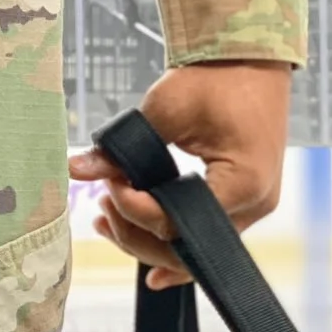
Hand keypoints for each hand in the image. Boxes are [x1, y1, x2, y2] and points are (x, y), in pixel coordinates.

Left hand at [69, 61, 293, 288]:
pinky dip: (177, 246)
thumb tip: (77, 170)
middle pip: (185, 248)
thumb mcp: (165, 109)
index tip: (109, 185)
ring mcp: (253, 208)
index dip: (135, 211)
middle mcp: (254, 206)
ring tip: (108, 218)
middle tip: (101, 206)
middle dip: (136, 234)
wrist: (250, 59)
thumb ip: (122, 147)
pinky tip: (152, 272)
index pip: (177, 222)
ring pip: (193, 248)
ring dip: (149, 240)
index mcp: (242, 184)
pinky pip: (207, 236)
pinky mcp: (244, 202)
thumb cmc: (217, 78)